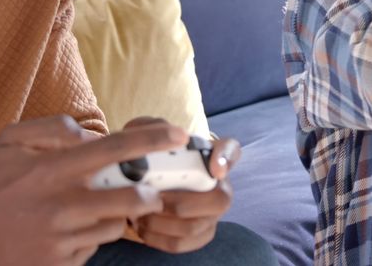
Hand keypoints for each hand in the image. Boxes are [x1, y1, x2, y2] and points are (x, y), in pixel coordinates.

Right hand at [0, 115, 186, 265]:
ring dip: (115, 214)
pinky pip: (93, 248)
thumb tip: (90, 134)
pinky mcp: (59, 264)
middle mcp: (62, 205)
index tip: (178, 136)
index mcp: (52, 169)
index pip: (115, 150)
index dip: (152, 142)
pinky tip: (68, 228)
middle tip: (147, 186)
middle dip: (149, 191)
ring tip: (89, 206)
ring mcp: (62, 239)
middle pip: (131, 198)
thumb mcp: (10, 139)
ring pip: (115, 226)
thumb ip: (54, 128)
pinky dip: (91, 235)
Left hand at [123, 117, 240, 253]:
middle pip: (220, 200)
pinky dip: (158, 238)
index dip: (227, 159)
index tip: (215, 168)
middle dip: (182, 203)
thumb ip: (149, 127)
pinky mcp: (200, 233)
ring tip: (139, 214)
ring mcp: (212, 213)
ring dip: (162, 222)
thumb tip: (162, 134)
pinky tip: (143, 227)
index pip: (232, 151)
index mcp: (211, 154)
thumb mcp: (148, 134)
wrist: (149, 179)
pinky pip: (183, 243)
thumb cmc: (152, 154)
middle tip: (154, 198)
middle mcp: (220, 185)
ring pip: (195, 226)